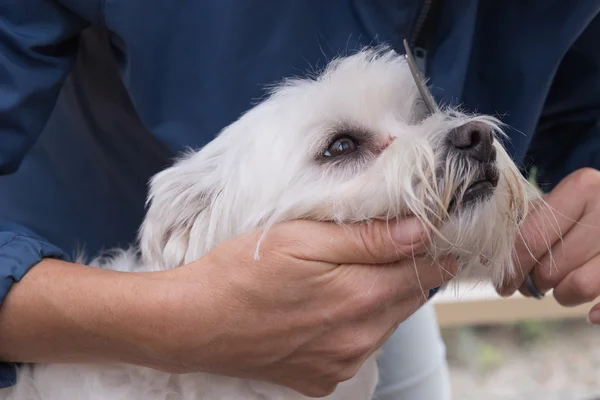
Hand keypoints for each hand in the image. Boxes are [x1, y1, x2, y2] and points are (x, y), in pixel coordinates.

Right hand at [149, 218, 456, 396]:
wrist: (194, 322)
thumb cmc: (241, 271)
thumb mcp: (302, 239)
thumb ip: (365, 238)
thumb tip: (419, 232)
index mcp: (360, 298)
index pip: (424, 273)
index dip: (433, 250)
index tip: (434, 232)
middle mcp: (359, 339)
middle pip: (407, 299)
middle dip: (406, 270)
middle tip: (389, 243)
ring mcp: (341, 363)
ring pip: (384, 323)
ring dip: (379, 297)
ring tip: (348, 273)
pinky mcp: (322, 378)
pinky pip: (357, 347)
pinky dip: (355, 324)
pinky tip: (325, 307)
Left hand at [498, 168, 599, 322]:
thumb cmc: (586, 207)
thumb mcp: (558, 204)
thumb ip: (526, 227)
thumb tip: (489, 259)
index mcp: (581, 188)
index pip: (530, 237)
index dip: (510, 267)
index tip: (502, 284)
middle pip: (551, 267)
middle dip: (534, 283)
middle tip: (530, 284)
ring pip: (580, 287)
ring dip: (563, 295)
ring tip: (560, 286)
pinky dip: (598, 312)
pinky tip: (590, 314)